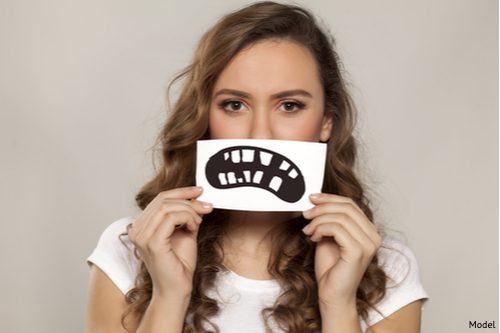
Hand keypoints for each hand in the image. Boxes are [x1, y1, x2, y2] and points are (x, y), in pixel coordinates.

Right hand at [128, 186, 212, 298]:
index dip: (181, 191)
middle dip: (188, 199)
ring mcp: (142, 236)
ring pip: (166, 206)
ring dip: (189, 210)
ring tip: (198, 221)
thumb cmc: (179, 264)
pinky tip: (193, 227)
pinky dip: (186, 217)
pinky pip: (170, 218)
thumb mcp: (184, 232)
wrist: (177, 288)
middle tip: (206, 206)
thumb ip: (186, 215)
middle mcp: (137, 229)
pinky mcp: (152, 243)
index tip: (199, 191)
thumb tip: (197, 198)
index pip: (159, 198)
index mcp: (142, 225)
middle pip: (163, 199)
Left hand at [302, 193, 381, 307]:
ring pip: (340, 217)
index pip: (351, 204)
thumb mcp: (329, 236)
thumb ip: (329, 220)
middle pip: (347, 207)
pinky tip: (313, 237)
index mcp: (369, 231)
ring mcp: (368, 244)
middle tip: (306, 213)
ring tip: (308, 230)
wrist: (332, 294)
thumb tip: (316, 200)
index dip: (330, 198)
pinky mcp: (358, 251)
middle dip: (322, 207)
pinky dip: (321, 229)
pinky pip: (337, 228)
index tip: (312, 198)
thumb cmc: (330, 268)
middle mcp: (373, 236)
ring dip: (318, 220)